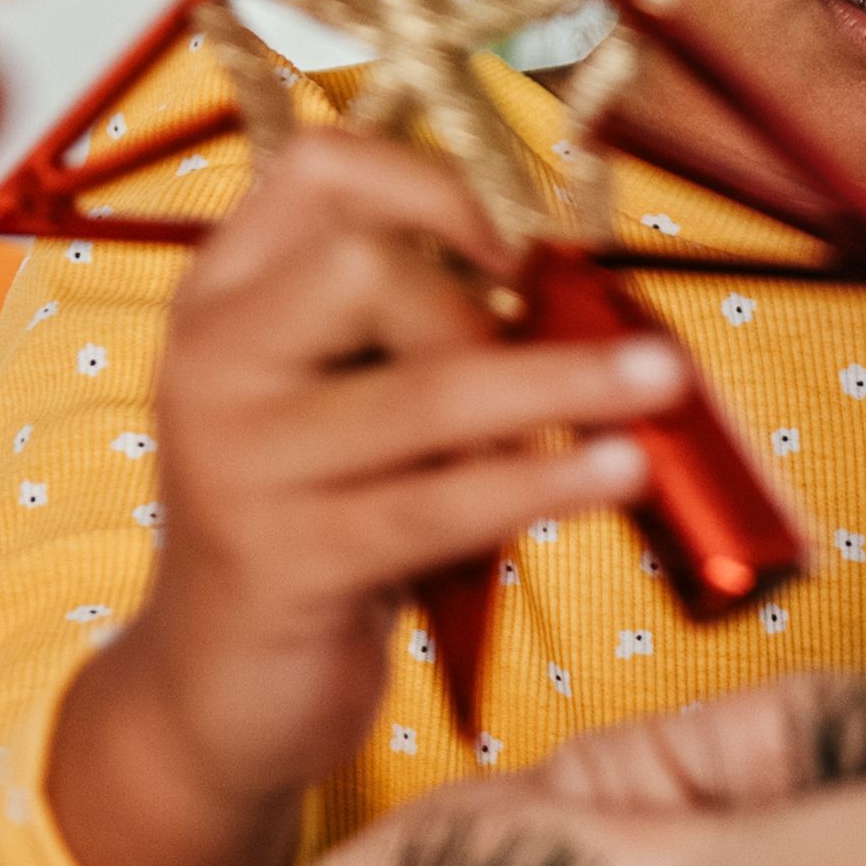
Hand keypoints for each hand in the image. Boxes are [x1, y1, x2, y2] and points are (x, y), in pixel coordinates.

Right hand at [42, 131, 697, 865]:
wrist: (209, 696)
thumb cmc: (310, 534)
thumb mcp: (341, 410)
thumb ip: (413, 338)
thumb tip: (578, 293)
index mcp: (222, 300)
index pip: (319, 169)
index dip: (436, 185)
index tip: (517, 247)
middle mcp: (209, 361)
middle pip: (370, 262)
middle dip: (486, 310)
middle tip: (552, 375)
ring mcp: (236, 461)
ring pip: (426, 385)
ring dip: (560, 381)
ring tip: (656, 386)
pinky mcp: (282, 559)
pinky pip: (438, 503)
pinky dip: (542, 484)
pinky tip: (614, 473)